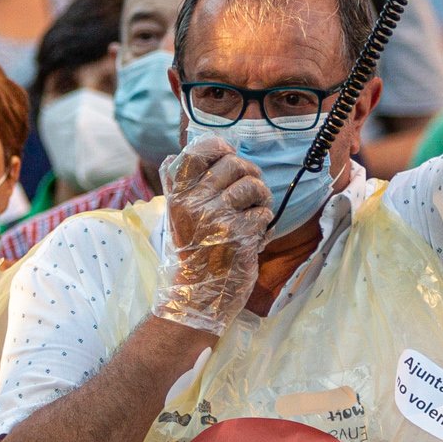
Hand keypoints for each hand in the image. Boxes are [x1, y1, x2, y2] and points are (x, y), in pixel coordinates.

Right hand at [157, 136, 272, 331]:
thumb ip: (182, 185)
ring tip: (255, 210)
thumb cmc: (194, 250)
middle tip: (251, 191)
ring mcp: (216, 218)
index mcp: (178, 194)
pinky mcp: (238, 234)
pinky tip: (254, 234)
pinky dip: (264, 222)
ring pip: (253, 185)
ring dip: (262, 197)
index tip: (228, 156)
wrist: (199, 294)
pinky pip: (263, 212)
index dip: (219, 147)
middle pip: (234, 163)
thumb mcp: (178, 215)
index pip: (197, 151)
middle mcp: (194, 202)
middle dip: (250, 173)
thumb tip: (186, 153)